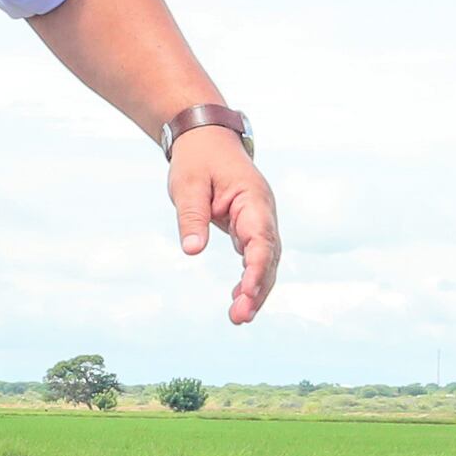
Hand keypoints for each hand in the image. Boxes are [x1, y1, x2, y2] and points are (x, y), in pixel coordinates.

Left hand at [172, 128, 279, 322]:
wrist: (206, 138)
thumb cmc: (198, 159)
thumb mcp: (187, 185)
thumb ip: (192, 217)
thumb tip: (192, 251)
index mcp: (253, 199)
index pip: (261, 240)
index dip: (257, 270)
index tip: (248, 293)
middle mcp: (263, 213)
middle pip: (268, 257)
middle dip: (258, 289)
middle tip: (240, 317)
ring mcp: (259, 221)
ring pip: (265, 261)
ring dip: (256, 289)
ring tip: (239, 317)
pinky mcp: (249, 227)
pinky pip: (254, 257)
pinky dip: (250, 279)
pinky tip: (238, 300)